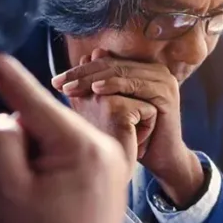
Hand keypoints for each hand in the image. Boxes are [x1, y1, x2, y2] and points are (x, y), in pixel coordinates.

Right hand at [0, 54, 134, 222]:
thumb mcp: (5, 189)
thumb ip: (0, 139)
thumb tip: (10, 118)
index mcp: (81, 145)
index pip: (33, 97)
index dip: (4, 75)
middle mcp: (105, 145)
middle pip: (46, 118)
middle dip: (22, 136)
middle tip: (15, 182)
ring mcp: (113, 161)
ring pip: (57, 136)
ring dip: (36, 153)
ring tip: (34, 197)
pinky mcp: (112, 175)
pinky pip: (72, 152)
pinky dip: (52, 162)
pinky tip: (47, 195)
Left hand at [52, 49, 203, 205]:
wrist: (161, 159)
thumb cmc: (134, 136)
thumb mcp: (111, 109)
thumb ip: (96, 88)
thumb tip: (78, 62)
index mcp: (143, 69)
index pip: (106, 62)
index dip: (79, 70)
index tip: (55, 81)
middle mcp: (156, 71)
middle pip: (112, 65)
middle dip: (82, 74)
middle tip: (59, 84)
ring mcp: (163, 80)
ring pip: (120, 72)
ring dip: (92, 78)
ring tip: (70, 88)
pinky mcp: (166, 93)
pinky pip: (135, 84)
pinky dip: (114, 85)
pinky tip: (96, 90)